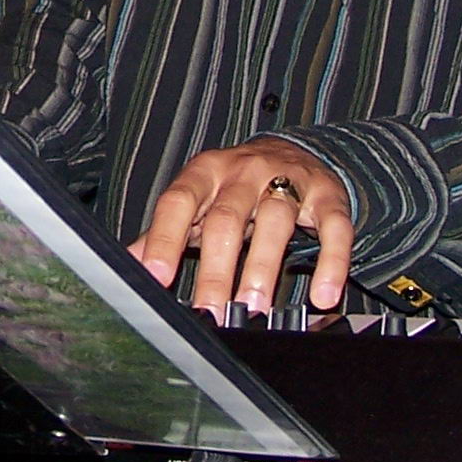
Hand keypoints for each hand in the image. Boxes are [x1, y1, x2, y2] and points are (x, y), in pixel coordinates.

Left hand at [131, 139, 355, 315]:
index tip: (156, 276)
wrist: (296, 151)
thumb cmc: (235, 187)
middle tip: (210, 311)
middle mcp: (244, 172)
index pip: (179, 202)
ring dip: (264, 266)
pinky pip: (333, 227)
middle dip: (217, 268)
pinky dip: (330, 261)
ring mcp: (289, 180)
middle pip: (227, 218)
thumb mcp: (197, 201)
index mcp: (204, 173)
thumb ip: (164, 232)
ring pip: (276, 221)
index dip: (165, 238)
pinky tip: (323, 295)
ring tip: (254, 306)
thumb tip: (128, 265)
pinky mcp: (328, 196)